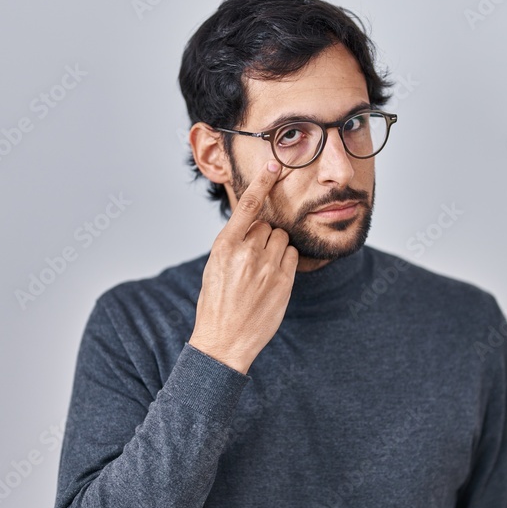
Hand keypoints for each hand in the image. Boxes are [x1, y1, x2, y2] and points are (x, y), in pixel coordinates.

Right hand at [188, 160, 297, 373]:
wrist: (224, 342)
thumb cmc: (216, 306)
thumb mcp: (214, 269)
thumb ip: (232, 245)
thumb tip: (250, 229)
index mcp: (224, 246)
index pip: (247, 205)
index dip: (262, 182)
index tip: (273, 165)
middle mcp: (247, 252)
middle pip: (266, 225)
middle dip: (263, 236)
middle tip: (252, 259)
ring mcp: (267, 267)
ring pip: (281, 239)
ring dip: (275, 248)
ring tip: (261, 271)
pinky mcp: (283, 282)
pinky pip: (292, 256)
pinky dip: (286, 262)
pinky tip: (272, 279)